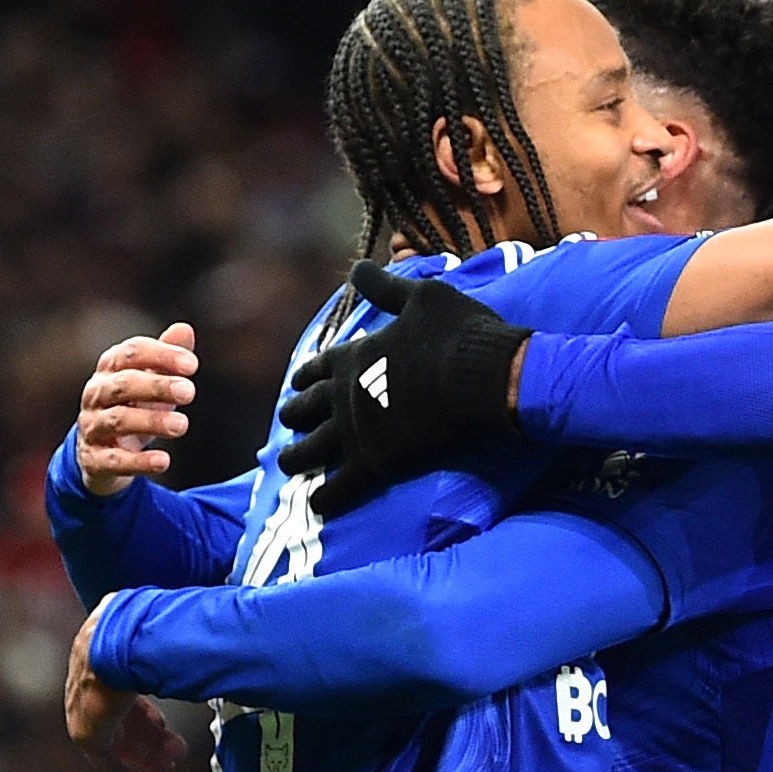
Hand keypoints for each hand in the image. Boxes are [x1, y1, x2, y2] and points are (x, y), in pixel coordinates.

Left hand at [65, 603, 185, 771]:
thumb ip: (176, 649)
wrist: (114, 643)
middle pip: (126, 723)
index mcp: (109, 668)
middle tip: (175, 756)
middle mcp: (94, 692)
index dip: (150, 717)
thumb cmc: (142, 637)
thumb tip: (209, 639)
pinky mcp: (88, 735)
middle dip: (152, 741)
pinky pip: (107, 765)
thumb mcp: (161, 644)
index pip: (129, 699)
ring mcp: (87, 714)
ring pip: (121, 744)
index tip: (167, 729)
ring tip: (171, 770)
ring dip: (147, 758)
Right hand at [75, 324, 199, 495]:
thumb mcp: (151, 381)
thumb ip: (166, 358)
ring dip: (151, 421)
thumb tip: (184, 329)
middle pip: (123, 384)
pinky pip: (114, 460)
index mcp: (110, 369)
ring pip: (117, 421)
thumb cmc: (133, 407)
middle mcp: (96, 395)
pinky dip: (139, 461)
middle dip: (156, 386)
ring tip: (182, 425)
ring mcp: (92, 427)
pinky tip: (164, 461)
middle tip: (189, 391)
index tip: (192, 365)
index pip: (130, 353)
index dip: (160, 355)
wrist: (102, 454)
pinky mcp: (95, 460)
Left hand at [275, 261, 532, 516]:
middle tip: (288, 421)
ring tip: (288, 466)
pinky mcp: (375, 462)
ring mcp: (356, 431)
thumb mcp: (422, 296)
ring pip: (311, 450)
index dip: (306, 376)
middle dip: (294, 414)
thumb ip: (386, 286)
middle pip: (305, 408)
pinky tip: (316, 506)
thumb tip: (358, 266)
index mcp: (355, 355)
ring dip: (296, 458)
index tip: (297, 383)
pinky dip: (326, 498)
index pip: (317, 367)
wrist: (484, 378)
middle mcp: (345, 393)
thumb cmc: (459, 333)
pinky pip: (340, 487)